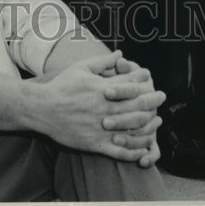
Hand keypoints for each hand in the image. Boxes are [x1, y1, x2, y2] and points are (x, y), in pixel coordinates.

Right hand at [26, 52, 164, 161]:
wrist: (43, 109)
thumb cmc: (62, 86)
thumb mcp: (81, 68)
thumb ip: (103, 61)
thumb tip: (120, 53)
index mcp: (102, 89)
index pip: (130, 83)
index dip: (143, 79)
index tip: (149, 77)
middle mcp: (105, 109)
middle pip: (137, 106)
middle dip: (153, 100)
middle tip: (162, 97)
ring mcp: (101, 128)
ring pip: (132, 129)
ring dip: (148, 125)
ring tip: (157, 121)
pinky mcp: (95, 144)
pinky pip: (120, 151)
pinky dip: (134, 150)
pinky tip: (143, 147)